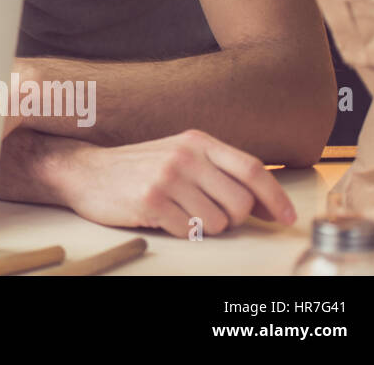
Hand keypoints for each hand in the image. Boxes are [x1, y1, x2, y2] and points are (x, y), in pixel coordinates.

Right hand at [60, 129, 295, 237]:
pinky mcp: (151, 200)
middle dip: (232, 219)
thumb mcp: (179, 155)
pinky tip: (162, 217)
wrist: (86, 172)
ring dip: (204, 227)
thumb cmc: (139, 168)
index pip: (251, 169)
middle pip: (240, 203)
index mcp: (196, 141)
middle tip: (210, 215)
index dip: (275, 197)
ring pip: (217, 222)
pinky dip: (181, 231)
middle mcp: (184, 156)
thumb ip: (218, 171)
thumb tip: (265, 203)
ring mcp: (167, 177)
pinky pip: (190, 231)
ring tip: (180, 213)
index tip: (287, 218)